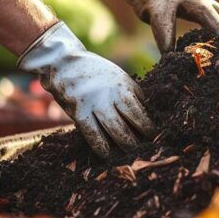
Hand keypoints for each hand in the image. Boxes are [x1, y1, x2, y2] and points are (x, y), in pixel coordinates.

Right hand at [18, 22, 154, 157]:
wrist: (65, 64)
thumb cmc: (97, 74)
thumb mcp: (118, 77)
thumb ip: (132, 92)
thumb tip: (148, 112)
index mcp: (122, 85)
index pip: (139, 108)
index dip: (147, 124)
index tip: (153, 134)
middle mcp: (110, 93)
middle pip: (129, 119)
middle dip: (139, 136)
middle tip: (145, 147)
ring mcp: (94, 103)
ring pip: (113, 127)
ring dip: (124, 142)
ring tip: (131, 151)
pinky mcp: (78, 111)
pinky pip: (91, 132)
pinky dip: (100, 145)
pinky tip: (106, 154)